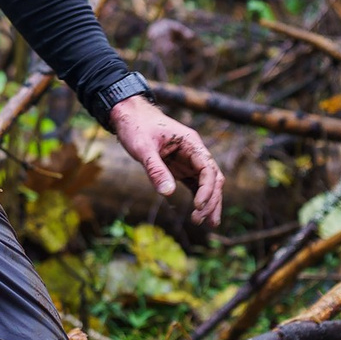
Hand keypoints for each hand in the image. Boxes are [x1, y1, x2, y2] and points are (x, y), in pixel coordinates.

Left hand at [109, 95, 224, 227]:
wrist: (128, 115)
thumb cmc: (136, 127)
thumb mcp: (143, 148)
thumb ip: (155, 169)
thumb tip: (168, 193)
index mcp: (191, 143)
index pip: (208, 169)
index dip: (207, 189)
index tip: (198, 206)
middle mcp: (194, 152)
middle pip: (212, 178)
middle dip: (211, 200)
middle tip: (202, 221)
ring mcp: (189, 160)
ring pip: (206, 184)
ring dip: (209, 202)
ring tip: (209, 224)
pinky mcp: (180, 167)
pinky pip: (194, 185)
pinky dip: (198, 198)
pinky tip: (199, 214)